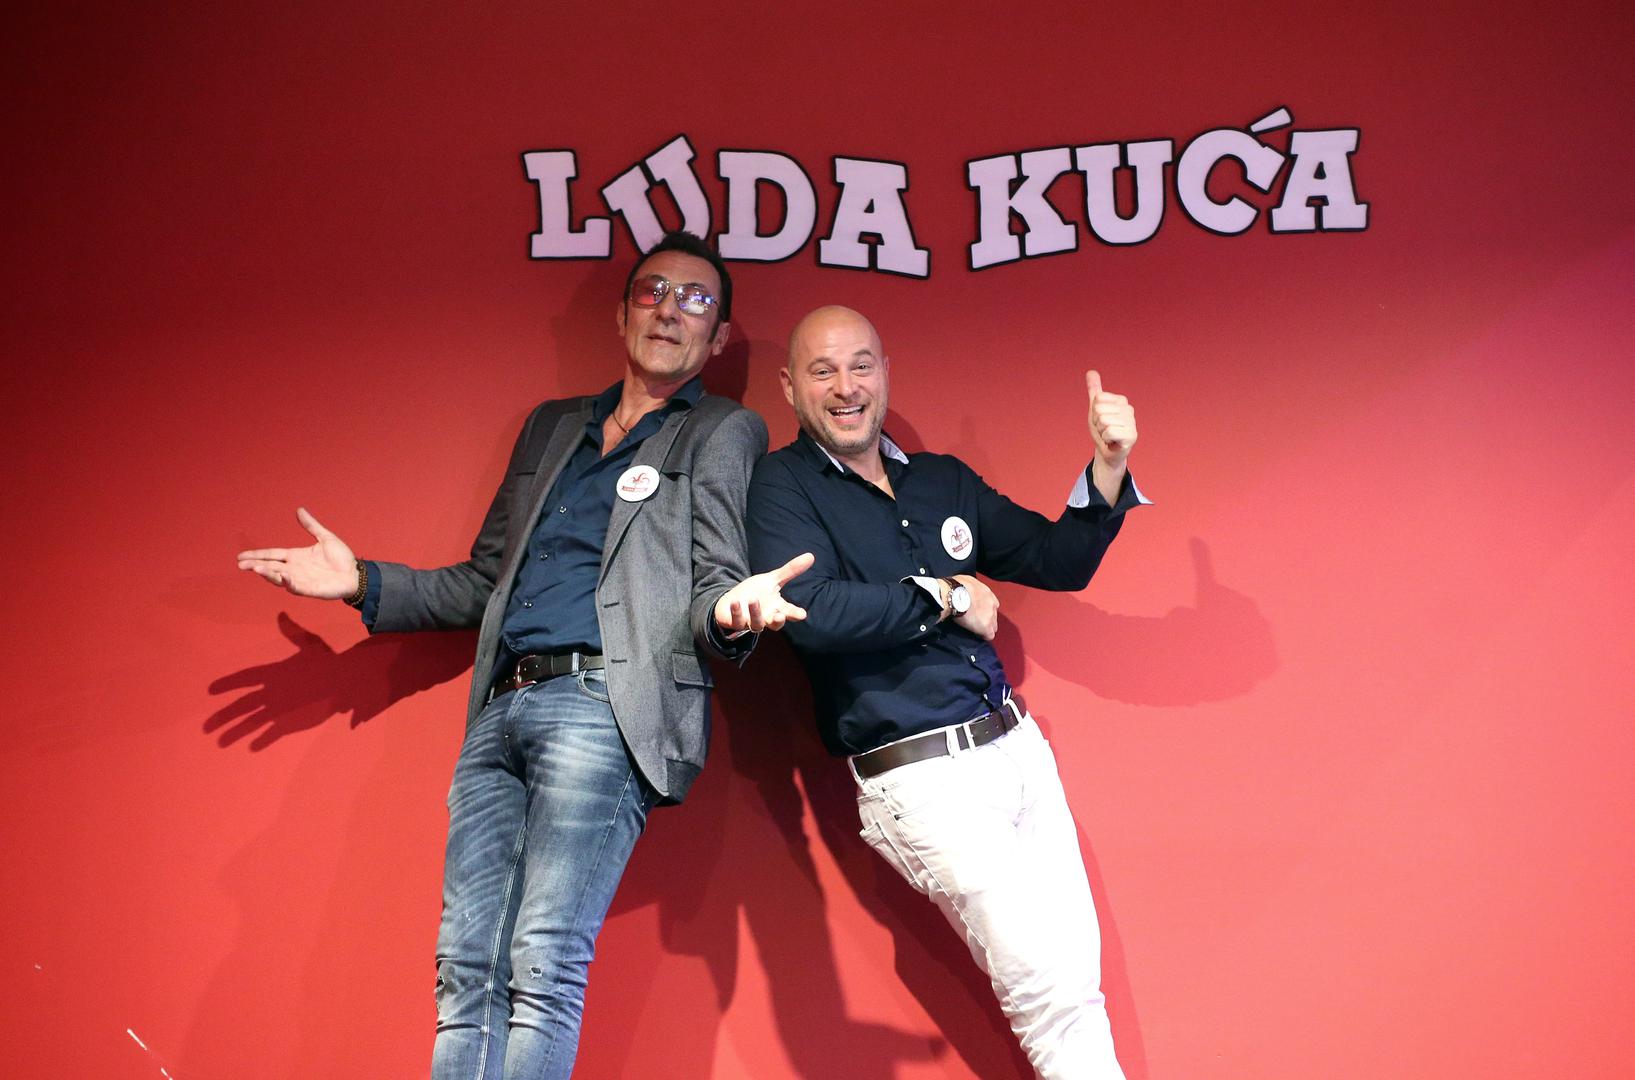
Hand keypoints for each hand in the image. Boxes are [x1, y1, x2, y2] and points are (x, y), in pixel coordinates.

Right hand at [237, 507, 359, 598]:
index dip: (257, 555)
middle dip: (255, 565)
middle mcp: (294, 569)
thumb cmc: (342, 558)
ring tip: (256, 568)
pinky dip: (288, 582)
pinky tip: (283, 577)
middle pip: (270, 566)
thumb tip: (299, 510)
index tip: (241, 556)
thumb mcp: (325, 537)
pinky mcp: (309, 589)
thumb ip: (311, 525)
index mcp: (295, 556)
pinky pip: (295, 587)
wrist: (356, 574)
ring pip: (278, 577)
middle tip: (241, 564)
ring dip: (267, 573)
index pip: (272, 555)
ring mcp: (300, 580)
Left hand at [715, 552, 813, 632]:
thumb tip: (811, 556)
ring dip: (755, 613)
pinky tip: (735, 602)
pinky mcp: (737, 622)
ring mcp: (751, 622)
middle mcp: (766, 617)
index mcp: (777, 608)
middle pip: (775, 624)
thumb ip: (791, 571)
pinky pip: (737, 620)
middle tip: (780, 616)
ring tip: (753, 600)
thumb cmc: (756, 591)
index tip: (802, 614)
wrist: (733, 601)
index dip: (795, 614)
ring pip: (756, 624)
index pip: (789, 612)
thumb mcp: (772, 579)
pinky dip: (737, 612)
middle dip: (778, 621)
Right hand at [951, 574, 999, 640]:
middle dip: (986, 619)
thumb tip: (966, 590)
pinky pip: (989, 635)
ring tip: (975, 629)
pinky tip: (977, 636)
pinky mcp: (985, 627)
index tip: (976, 612)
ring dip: (985, 627)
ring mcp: (990, 616)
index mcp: (988, 593)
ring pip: (993, 626)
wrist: (954, 595)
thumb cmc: (957, 586)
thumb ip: (970, 588)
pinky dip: (983, 636)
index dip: (984, 610)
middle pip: (993, 616)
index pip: (991, 604)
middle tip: (975, 621)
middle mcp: (992, 604)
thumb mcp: (966, 581)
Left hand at [1086, 370, 1137, 468]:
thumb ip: (1094, 390)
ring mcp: (1132, 422)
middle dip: (1097, 423)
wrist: (1108, 452)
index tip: (1100, 420)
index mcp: (1121, 400)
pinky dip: (1106, 439)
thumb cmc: (1103, 429)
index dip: (1094, 412)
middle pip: (1099, 410)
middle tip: (1104, 429)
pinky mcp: (1132, 436)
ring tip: (1108, 436)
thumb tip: (1091, 371)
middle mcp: (1128, 409)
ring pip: (1103, 421)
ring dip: (1101, 432)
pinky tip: (1113, 442)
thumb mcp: (1095, 408)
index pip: (1097, 399)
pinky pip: (1109, 432)